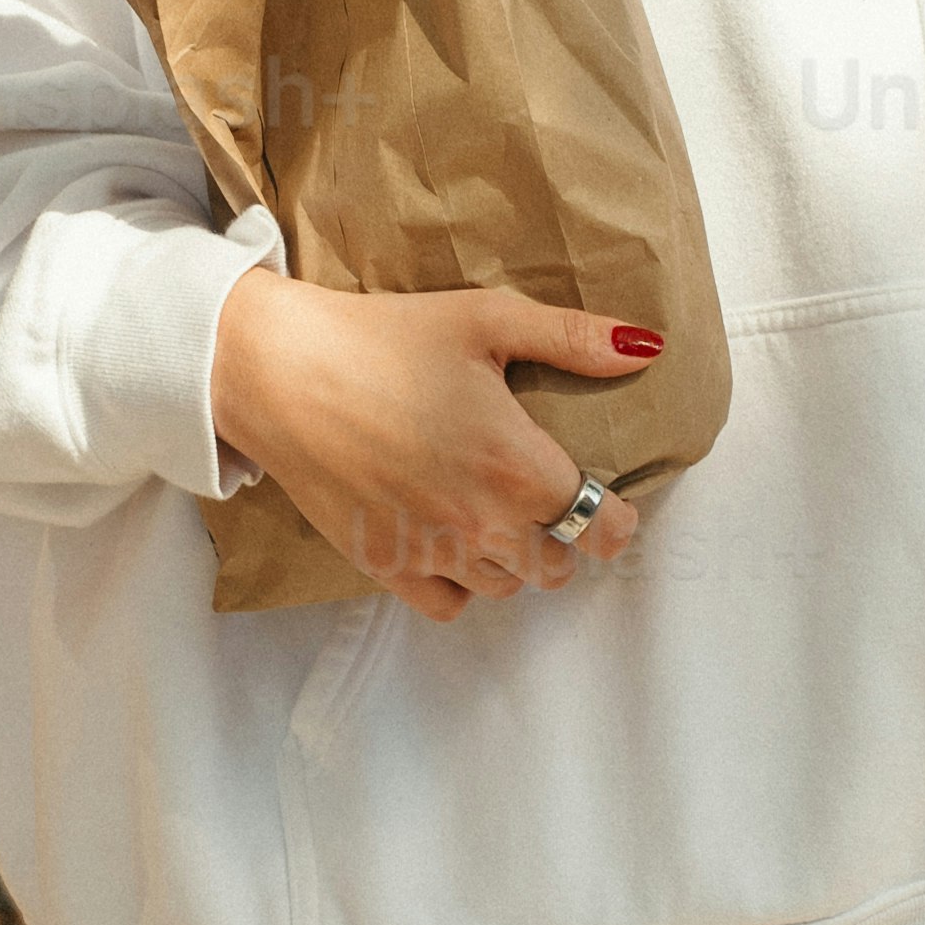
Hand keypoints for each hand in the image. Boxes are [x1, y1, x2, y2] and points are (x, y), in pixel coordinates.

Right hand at [210, 272, 654, 622]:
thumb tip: (645, 348)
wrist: (280, 371)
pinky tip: (452, 545)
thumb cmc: (383, 338)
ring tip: (499, 518)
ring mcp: (430, 551)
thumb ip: (572, 338)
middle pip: (556, 565)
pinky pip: (447, 605)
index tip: (610, 501)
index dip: (615, 519)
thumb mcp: (487, 318)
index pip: (599, 525)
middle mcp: (480, 522)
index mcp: (517, 466)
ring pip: (505, 586)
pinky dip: (461, 584)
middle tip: (550, 502)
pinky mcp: (383, 564)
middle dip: (565, 536)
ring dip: (515, 559)